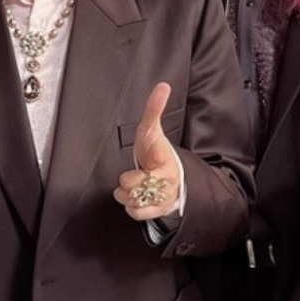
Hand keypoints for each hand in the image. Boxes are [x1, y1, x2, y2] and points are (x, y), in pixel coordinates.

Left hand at [114, 82, 180, 219]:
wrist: (172, 173)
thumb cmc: (158, 151)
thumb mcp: (153, 129)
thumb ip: (154, 109)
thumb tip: (162, 86)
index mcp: (166, 166)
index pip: (149, 177)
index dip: (135, 177)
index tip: (140, 170)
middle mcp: (166, 186)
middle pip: (136, 192)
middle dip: (128, 183)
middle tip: (134, 174)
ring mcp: (162, 200)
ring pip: (135, 204)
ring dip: (127, 195)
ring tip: (133, 185)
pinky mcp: (158, 211)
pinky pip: (137, 214)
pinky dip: (131, 207)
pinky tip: (133, 197)